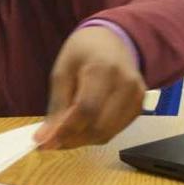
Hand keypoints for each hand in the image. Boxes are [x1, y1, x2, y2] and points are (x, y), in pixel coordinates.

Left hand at [35, 26, 145, 148]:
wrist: (113, 40)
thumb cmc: (83, 52)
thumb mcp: (62, 72)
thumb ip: (56, 106)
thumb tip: (45, 138)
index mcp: (104, 70)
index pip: (87, 110)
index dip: (65, 131)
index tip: (43, 144)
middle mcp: (126, 85)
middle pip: (99, 127)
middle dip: (71, 140)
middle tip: (50, 142)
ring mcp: (137, 97)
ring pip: (107, 134)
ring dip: (82, 140)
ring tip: (63, 134)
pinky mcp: (140, 107)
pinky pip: (115, 131)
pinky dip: (95, 134)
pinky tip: (81, 127)